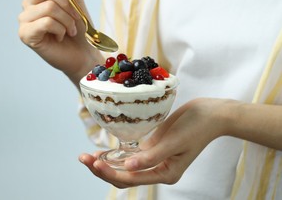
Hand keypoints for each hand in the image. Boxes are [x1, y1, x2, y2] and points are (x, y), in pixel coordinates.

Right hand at [18, 0, 102, 83]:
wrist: (83, 53)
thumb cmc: (79, 28)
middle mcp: (29, 5)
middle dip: (67, 4)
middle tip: (75, 18)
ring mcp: (25, 20)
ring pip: (48, 7)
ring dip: (67, 20)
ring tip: (70, 31)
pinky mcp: (25, 35)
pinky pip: (46, 22)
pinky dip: (60, 30)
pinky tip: (60, 38)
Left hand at [79, 98, 230, 187]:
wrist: (210, 114)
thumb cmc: (195, 127)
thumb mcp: (174, 142)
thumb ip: (152, 156)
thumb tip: (128, 167)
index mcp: (165, 174)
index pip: (131, 178)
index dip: (111, 172)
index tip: (95, 162)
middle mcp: (157, 171)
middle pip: (124, 177)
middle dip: (102, 170)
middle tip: (83, 158)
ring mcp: (154, 160)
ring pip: (124, 168)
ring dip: (105, 163)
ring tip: (86, 157)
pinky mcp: (151, 148)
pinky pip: (130, 156)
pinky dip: (115, 155)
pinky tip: (103, 150)